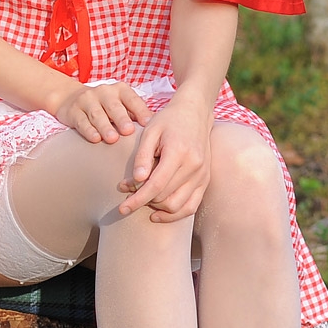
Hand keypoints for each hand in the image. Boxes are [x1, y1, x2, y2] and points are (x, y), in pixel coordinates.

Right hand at [51, 81, 149, 143]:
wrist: (71, 98)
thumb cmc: (105, 106)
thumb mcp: (121, 104)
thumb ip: (135, 114)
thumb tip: (157, 128)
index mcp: (120, 90)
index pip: (132, 99)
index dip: (139, 110)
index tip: (147, 123)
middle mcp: (104, 92)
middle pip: (113, 106)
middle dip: (121, 118)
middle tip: (128, 131)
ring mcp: (87, 100)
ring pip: (96, 114)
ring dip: (105, 127)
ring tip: (112, 139)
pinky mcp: (73, 111)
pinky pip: (81, 121)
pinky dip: (88, 130)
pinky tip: (95, 139)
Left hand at [117, 90, 213, 221]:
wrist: (195, 112)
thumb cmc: (169, 120)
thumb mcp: (150, 131)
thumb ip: (142, 156)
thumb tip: (137, 181)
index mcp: (179, 153)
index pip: (156, 185)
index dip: (138, 199)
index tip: (122, 208)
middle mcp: (194, 167)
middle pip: (165, 197)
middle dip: (143, 199)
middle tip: (127, 190)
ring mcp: (202, 175)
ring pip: (178, 206)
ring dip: (157, 208)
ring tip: (142, 198)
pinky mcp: (205, 181)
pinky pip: (191, 206)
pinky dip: (174, 214)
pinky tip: (158, 213)